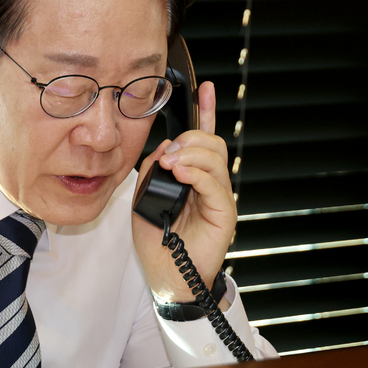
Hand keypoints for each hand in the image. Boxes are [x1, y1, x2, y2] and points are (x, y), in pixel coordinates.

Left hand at [132, 80, 235, 302]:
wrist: (169, 279)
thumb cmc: (158, 244)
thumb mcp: (144, 201)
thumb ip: (152, 173)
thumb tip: (162, 149)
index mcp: (194, 177)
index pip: (203, 138)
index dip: (205, 111)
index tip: (203, 87)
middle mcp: (210, 183)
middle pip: (210, 142)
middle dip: (189, 138)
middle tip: (167, 154)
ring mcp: (218, 197)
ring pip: (214, 157)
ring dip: (190, 154)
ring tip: (171, 164)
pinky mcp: (224, 212)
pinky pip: (214, 183)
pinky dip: (197, 173)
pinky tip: (181, 172)